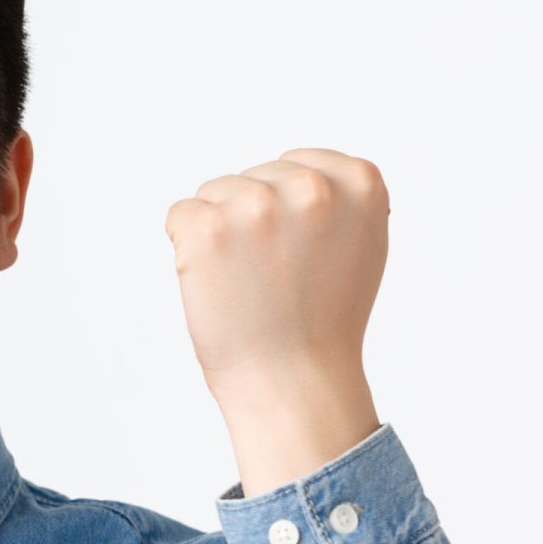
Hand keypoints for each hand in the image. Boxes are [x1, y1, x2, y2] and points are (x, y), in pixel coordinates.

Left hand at [162, 147, 389, 398]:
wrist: (291, 381)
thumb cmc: (323, 320)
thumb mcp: (362, 243)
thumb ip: (341, 197)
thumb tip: (310, 171)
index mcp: (359, 182)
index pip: (296, 163)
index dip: (288, 212)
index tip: (301, 254)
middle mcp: (311, 187)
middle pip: (253, 177)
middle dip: (253, 220)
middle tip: (275, 277)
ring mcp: (257, 206)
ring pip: (215, 193)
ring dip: (221, 233)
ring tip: (249, 283)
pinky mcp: (208, 228)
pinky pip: (180, 216)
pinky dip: (187, 249)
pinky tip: (219, 284)